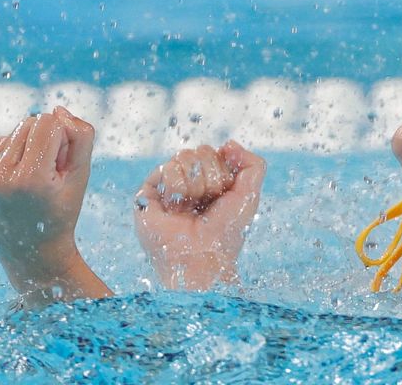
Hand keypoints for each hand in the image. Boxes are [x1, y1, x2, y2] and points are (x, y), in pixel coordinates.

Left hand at [0, 107, 110, 305]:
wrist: (29, 253)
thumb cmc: (61, 212)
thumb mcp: (82, 175)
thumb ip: (81, 136)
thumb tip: (57, 109)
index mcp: (30, 179)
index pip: (48, 122)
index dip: (63, 138)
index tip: (62, 166)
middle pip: (29, 123)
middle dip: (45, 142)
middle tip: (48, 175)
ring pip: (12, 132)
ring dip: (26, 148)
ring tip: (31, 180)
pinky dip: (9, 155)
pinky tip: (14, 180)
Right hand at [134, 141, 263, 289]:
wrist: (202, 258)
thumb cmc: (225, 232)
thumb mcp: (250, 195)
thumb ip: (253, 165)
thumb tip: (227, 144)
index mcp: (211, 182)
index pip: (217, 153)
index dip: (224, 171)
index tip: (224, 195)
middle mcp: (189, 183)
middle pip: (201, 151)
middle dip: (211, 177)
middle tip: (207, 203)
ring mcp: (169, 187)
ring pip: (184, 156)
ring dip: (195, 185)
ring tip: (191, 208)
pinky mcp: (148, 194)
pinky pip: (166, 168)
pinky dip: (178, 188)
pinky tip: (176, 208)